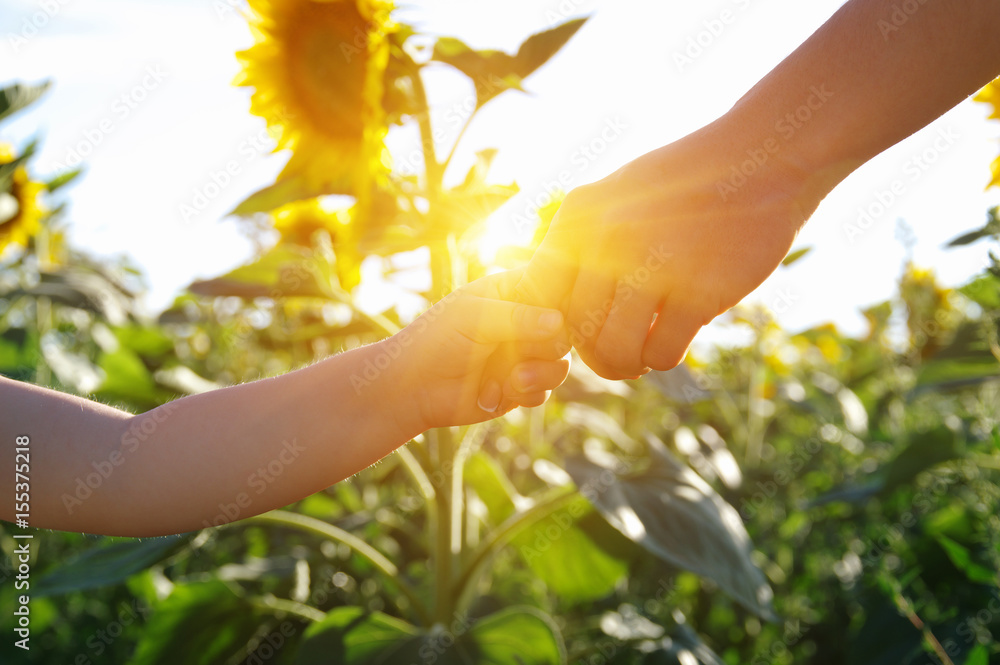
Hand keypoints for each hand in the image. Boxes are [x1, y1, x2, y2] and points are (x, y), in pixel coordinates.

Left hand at [384, 271, 570, 433]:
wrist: (412, 388)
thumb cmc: (436, 341)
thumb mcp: (475, 318)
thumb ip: (517, 317)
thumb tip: (559, 321)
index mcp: (512, 292)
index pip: (554, 288)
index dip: (561, 303)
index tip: (554, 317)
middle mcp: (523, 322)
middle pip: (564, 331)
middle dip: (546, 347)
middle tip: (522, 353)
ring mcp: (523, 355)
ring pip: (560, 365)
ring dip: (539, 375)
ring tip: (512, 380)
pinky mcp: (520, 387)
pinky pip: (544, 392)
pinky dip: (525, 395)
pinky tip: (494, 394)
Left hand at [515, 116, 815, 379]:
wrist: (761, 159)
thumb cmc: (684, 184)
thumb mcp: (617, 197)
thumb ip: (581, 243)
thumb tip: (552, 306)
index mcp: (579, 217)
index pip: (542, 293)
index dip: (559, 323)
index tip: (584, 328)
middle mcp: (605, 241)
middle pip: (578, 330)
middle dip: (596, 355)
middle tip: (619, 355)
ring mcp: (651, 266)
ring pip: (614, 351)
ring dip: (629, 364)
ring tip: (643, 355)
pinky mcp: (696, 291)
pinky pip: (662, 352)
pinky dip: (664, 357)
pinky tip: (676, 338)